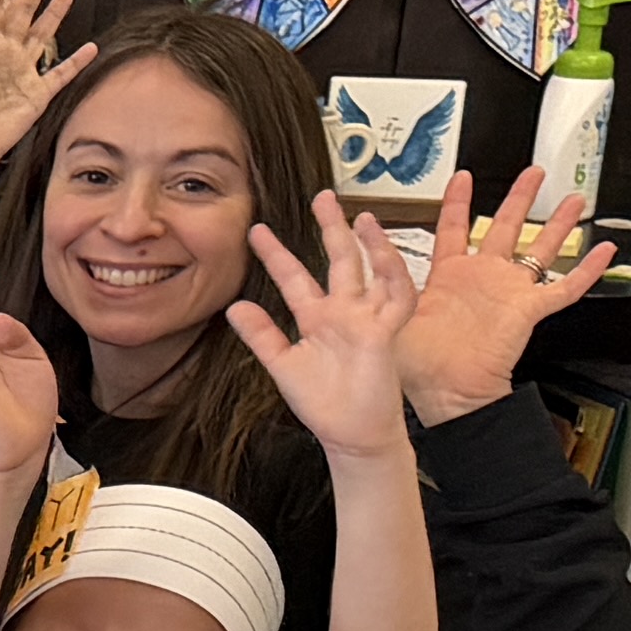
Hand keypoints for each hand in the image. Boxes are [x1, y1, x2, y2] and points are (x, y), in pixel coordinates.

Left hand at [229, 206, 415, 460]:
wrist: (351, 434)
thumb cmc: (323, 404)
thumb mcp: (282, 365)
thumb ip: (260, 335)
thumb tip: (235, 306)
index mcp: (316, 319)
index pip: (294, 278)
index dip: (276, 254)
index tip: (257, 232)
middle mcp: (343, 313)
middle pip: (338, 261)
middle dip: (330, 228)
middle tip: (322, 197)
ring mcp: (366, 320)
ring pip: (372, 272)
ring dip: (368, 245)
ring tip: (361, 218)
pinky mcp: (384, 333)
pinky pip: (395, 299)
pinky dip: (392, 277)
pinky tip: (384, 254)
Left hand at [391, 168, 619, 424]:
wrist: (446, 390)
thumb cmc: (418, 362)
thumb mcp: (394, 306)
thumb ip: (384, 271)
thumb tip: (361, 238)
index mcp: (448, 275)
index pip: (453, 227)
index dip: (457, 200)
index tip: (462, 176)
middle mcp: (483, 278)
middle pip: (505, 226)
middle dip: (520, 198)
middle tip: (533, 174)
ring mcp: (509, 292)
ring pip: (540, 249)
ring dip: (559, 225)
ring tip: (575, 200)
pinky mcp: (529, 309)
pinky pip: (566, 288)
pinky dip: (587, 271)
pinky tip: (604, 251)